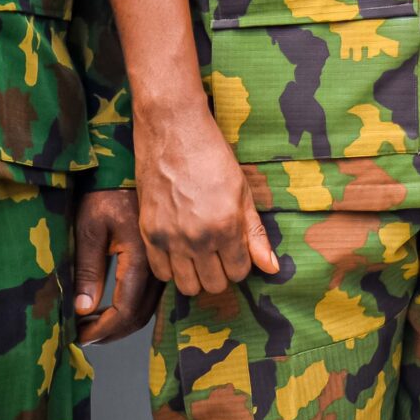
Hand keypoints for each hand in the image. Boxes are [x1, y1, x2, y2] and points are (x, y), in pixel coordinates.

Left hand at [71, 187, 159, 341]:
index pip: (125, 309)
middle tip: (84, 334)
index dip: (102, 329)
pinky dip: (134, 307)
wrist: (144, 169)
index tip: (80, 336)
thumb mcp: (90, 229)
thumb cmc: (109, 194)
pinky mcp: (169, 258)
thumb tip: (84, 310)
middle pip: (141, 314)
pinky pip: (154, 294)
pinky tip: (114, 304)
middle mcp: (161, 264)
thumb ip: (88, 270)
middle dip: (112, 331)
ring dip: (123, 321)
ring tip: (95, 322)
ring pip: (150, 307)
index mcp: (141, 258)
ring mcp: (168, 262)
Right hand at [133, 100, 278, 295]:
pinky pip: (160, 273)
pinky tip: (181, 251)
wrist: (174, 134)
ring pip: (186, 285)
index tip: (239, 251)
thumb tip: (272, 268)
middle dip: (221, 273)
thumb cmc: (214, 158)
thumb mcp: (243, 193)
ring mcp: (169, 238)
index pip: (238, 272)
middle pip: (213, 284)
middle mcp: (196, 238)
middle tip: (221, 254)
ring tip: (202, 255)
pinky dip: (173, 268)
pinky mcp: (147, 234)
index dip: (242, 265)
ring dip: (197, 275)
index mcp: (226, 226)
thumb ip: (256, 234)